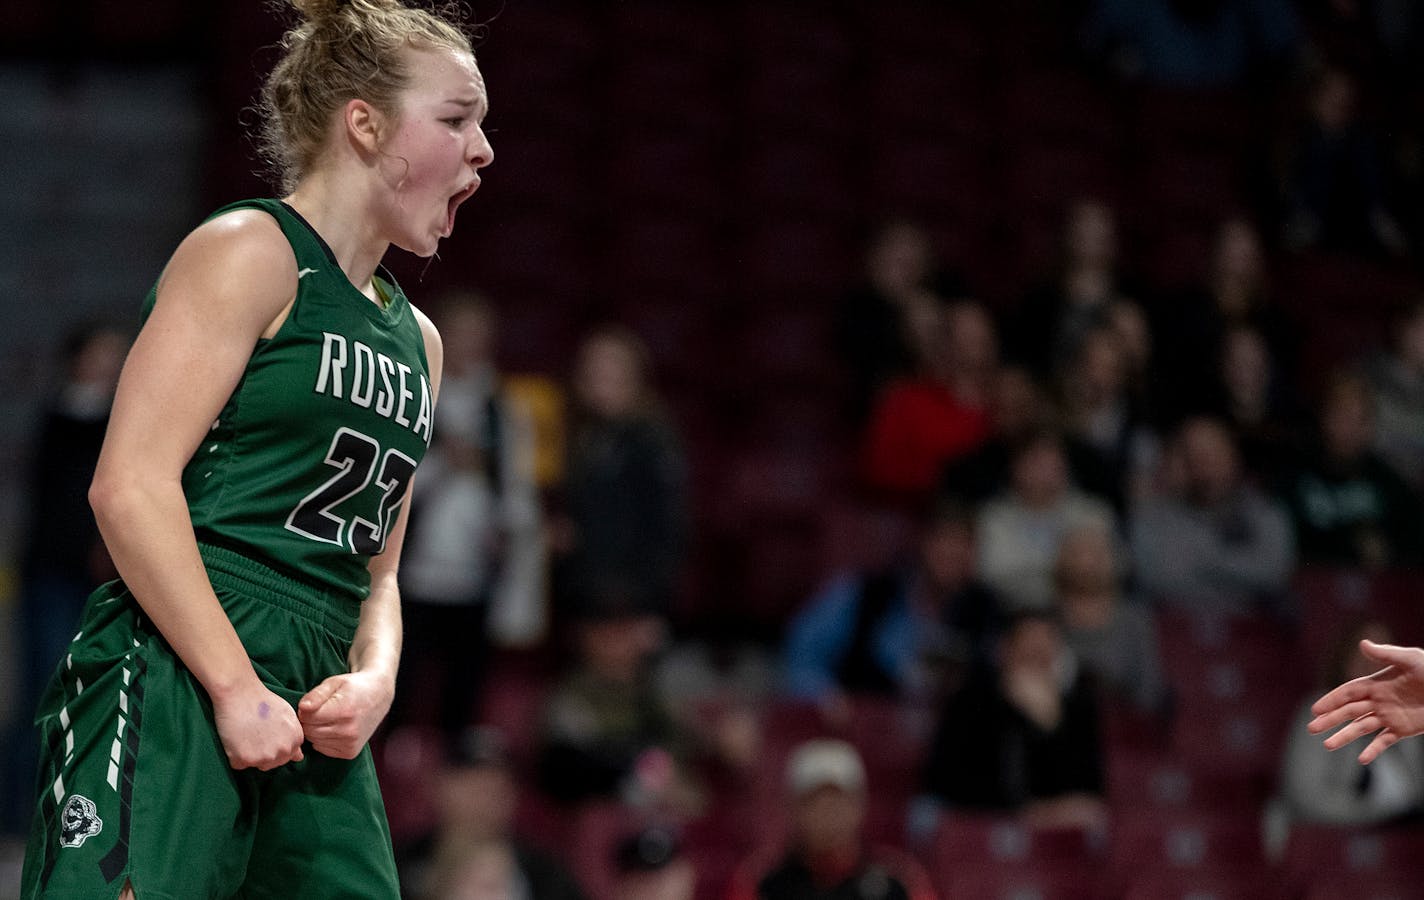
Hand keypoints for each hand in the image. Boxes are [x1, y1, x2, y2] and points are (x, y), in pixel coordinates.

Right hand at [212, 681, 304, 770]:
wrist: (241, 693)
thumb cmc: (264, 701)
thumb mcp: (287, 716)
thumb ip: (294, 737)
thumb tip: (299, 757)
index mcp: (295, 740)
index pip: (287, 756)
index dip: (274, 746)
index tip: (266, 734)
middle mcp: (282, 751)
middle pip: (272, 763)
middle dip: (264, 753)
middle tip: (254, 734)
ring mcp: (264, 757)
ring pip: (256, 765)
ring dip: (250, 755)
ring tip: (246, 735)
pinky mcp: (245, 759)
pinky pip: (239, 765)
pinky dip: (235, 755)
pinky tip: (236, 738)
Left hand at [297, 670, 393, 758]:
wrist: (379, 695)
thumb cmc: (353, 687)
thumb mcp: (335, 682)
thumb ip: (317, 694)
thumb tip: (302, 708)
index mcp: (344, 711)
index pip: (306, 718)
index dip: (306, 709)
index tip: (316, 702)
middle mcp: (349, 731)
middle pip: (309, 731)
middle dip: (309, 721)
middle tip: (322, 710)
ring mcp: (351, 744)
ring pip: (314, 741)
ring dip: (316, 730)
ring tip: (329, 718)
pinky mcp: (350, 752)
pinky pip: (322, 748)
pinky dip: (323, 739)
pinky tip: (334, 728)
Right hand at [1308, 640, 1423, 763]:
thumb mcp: (1412, 659)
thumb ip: (1386, 655)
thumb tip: (1362, 644)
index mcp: (1376, 683)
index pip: (1347, 693)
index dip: (1331, 700)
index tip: (1315, 710)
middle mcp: (1378, 701)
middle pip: (1349, 712)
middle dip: (1330, 720)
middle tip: (1312, 729)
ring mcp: (1389, 716)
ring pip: (1361, 728)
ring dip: (1344, 736)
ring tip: (1328, 746)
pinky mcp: (1403, 730)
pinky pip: (1384, 742)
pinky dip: (1373, 751)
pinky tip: (1361, 759)